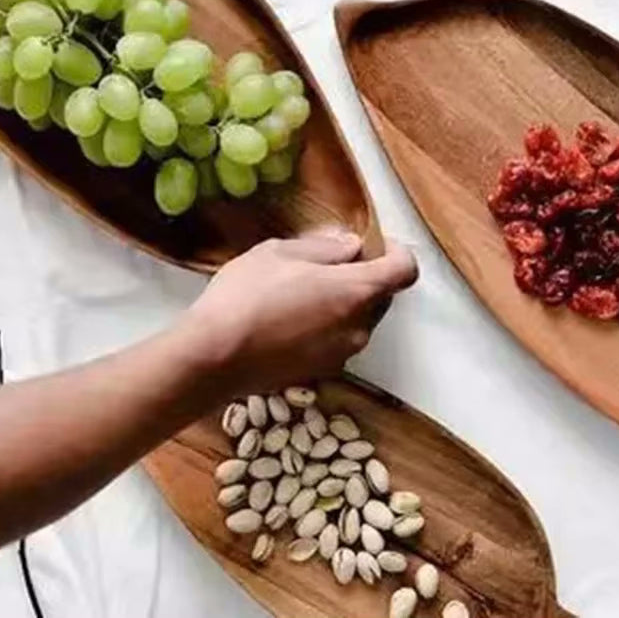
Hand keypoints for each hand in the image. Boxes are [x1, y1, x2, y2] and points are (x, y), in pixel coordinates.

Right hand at [182, 228, 417, 394]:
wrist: (214, 357)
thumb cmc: (245, 295)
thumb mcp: (279, 252)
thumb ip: (324, 248)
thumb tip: (350, 247)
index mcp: (355, 291)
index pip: (405, 271)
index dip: (397, 252)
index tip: (376, 244)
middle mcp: (359, 327)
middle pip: (382, 297)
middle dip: (365, 277)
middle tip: (328, 264)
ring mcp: (342, 355)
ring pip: (358, 321)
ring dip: (343, 304)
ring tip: (301, 293)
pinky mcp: (322, 373)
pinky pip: (337, 342)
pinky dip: (326, 327)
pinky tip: (289, 320)